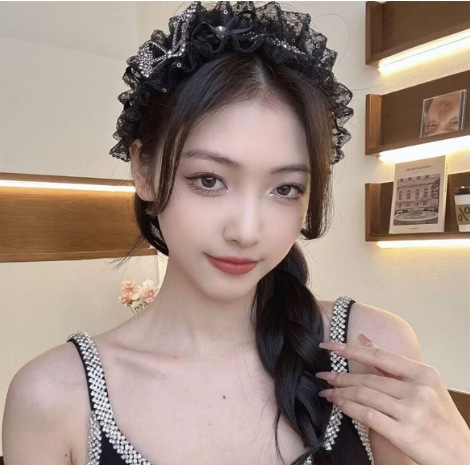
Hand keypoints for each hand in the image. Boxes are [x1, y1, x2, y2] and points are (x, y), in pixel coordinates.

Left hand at [316, 335, 469, 464]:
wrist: (464, 457)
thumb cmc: (441, 420)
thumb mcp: (424, 387)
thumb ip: (392, 365)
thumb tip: (363, 340)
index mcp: (423, 374)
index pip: (380, 356)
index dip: (351, 350)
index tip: (330, 346)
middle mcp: (418, 389)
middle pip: (368, 379)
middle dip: (341, 376)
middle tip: (323, 375)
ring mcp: (412, 411)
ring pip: (364, 395)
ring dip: (341, 393)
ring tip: (328, 392)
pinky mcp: (406, 433)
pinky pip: (368, 415)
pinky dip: (349, 409)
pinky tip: (339, 406)